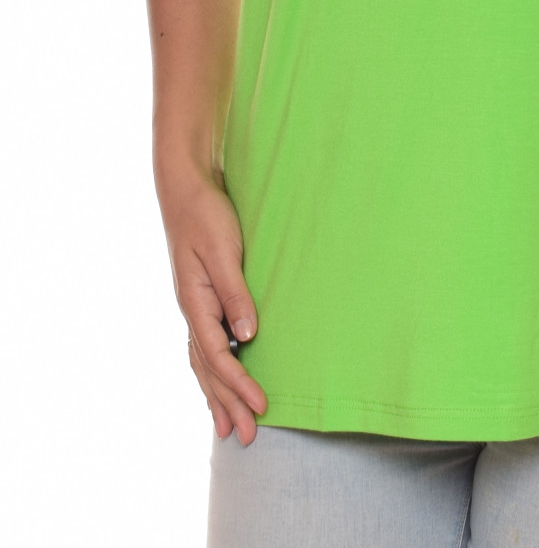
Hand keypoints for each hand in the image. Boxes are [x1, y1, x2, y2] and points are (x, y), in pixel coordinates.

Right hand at [155, 165, 267, 444]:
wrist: (185, 189)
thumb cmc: (207, 216)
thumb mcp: (223, 251)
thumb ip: (235, 292)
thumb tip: (248, 335)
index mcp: (195, 303)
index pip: (218, 357)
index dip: (240, 384)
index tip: (263, 407)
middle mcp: (191, 310)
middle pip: (208, 369)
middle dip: (228, 404)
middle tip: (248, 438)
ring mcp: (194, 305)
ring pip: (203, 362)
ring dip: (217, 394)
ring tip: (227, 427)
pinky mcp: (201, 296)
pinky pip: (205, 345)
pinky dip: (212, 370)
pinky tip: (219, 380)